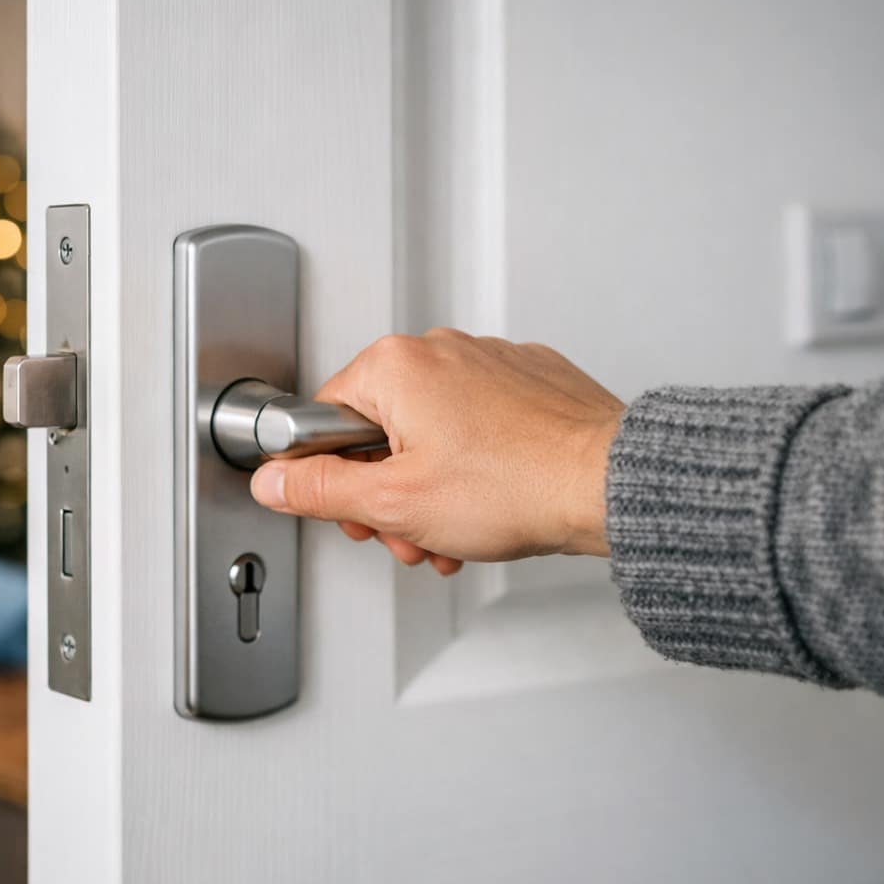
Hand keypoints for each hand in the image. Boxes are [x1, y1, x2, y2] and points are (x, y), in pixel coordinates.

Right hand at [248, 330, 622, 573]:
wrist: (609, 485)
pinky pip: (478, 426)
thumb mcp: (393, 503)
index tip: (354, 511)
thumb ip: (319, 490)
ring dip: (429, 491)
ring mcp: (490, 363)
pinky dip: (474, 467)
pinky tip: (490, 504)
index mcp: (395, 366)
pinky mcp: (529, 383)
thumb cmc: (516, 485)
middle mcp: (441, 351)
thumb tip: (273, 481)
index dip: (333, 479)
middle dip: (388, 495)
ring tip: (455, 531)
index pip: (324, 420)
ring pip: (430, 434)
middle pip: (379, 431)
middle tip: (408, 532)